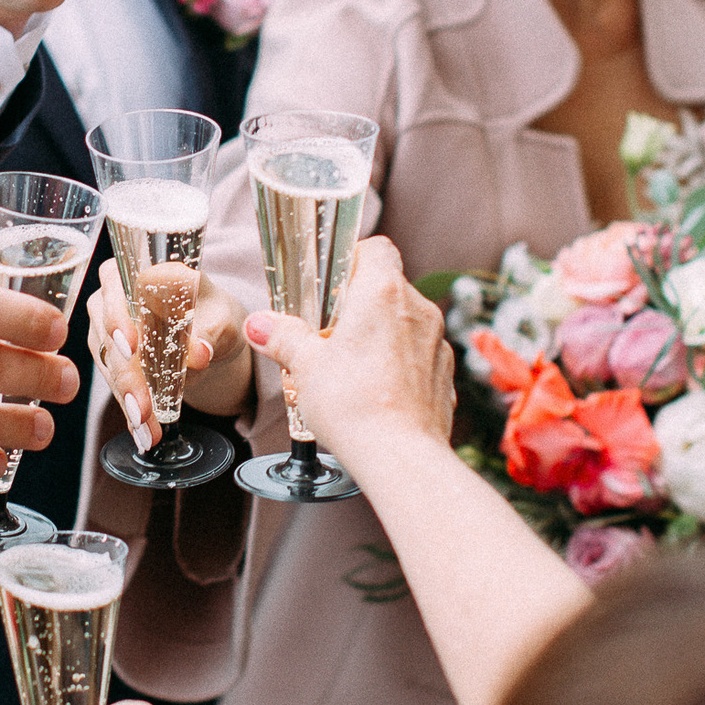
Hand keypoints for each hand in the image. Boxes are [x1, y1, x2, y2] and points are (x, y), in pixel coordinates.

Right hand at [85, 268, 250, 449]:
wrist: (213, 334)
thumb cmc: (215, 312)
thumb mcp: (222, 317)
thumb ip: (209, 331)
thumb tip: (198, 353)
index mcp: (138, 269)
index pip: (113, 283)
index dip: (117, 314)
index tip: (131, 346)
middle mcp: (113, 297)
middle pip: (107, 333)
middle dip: (127, 374)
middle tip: (143, 407)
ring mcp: (108, 331)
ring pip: (110, 366)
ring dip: (128, 399)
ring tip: (148, 428)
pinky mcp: (113, 361)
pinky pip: (117, 386)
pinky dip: (132, 411)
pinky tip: (145, 434)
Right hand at [240, 236, 453, 459]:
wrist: (399, 456)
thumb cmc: (354, 405)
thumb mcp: (305, 366)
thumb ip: (283, 337)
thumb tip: (260, 324)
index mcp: (383, 293)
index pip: (377, 248)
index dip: (353, 257)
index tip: (332, 279)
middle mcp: (418, 310)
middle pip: (389, 287)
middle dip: (359, 304)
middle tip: (329, 331)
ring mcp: (437, 343)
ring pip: (406, 323)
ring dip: (381, 334)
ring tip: (350, 366)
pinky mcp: (444, 375)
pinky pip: (419, 356)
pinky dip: (399, 363)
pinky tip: (376, 390)